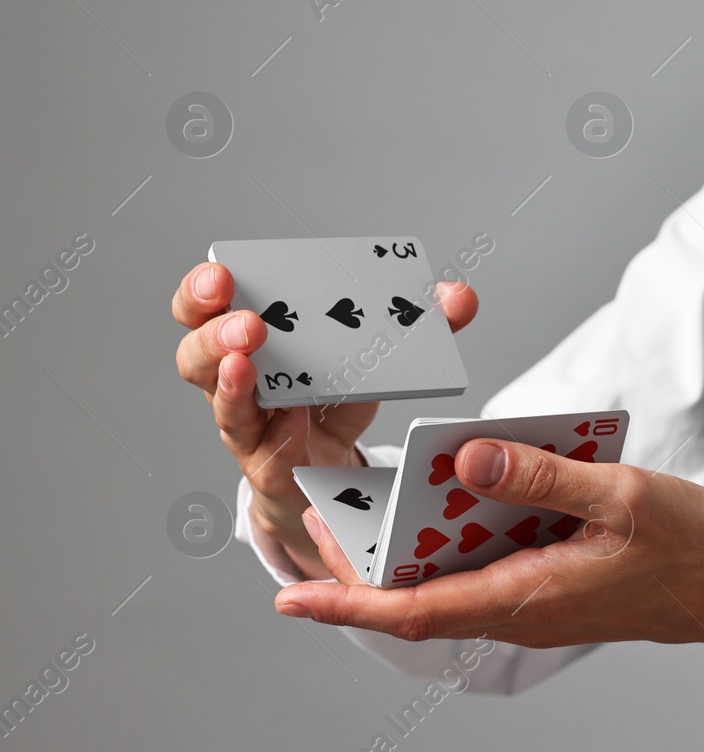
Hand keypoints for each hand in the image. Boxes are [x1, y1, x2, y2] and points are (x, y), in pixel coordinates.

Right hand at [172, 261, 478, 576]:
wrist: (338, 480)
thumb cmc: (340, 403)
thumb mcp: (375, 358)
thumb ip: (418, 325)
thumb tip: (459, 296)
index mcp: (257, 339)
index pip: (207, 306)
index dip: (204, 287)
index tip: (222, 270)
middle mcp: (238, 380)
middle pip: (197, 351)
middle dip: (213, 329)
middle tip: (246, 320)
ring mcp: (251, 426)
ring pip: (220, 402)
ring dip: (230, 380)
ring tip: (243, 359)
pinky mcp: (272, 464)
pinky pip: (263, 450)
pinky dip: (277, 433)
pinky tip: (292, 416)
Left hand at [274, 441, 703, 705]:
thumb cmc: (691, 548)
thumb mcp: (620, 496)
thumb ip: (541, 477)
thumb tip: (467, 459)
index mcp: (528, 595)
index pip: (415, 610)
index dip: (347, 602)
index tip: (289, 593)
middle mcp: (520, 609)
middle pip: (419, 594)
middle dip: (362, 563)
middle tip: (319, 510)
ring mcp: (535, 602)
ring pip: (452, 578)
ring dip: (411, 546)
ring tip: (376, 495)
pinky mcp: (551, 587)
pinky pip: (487, 566)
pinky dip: (460, 536)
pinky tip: (466, 490)